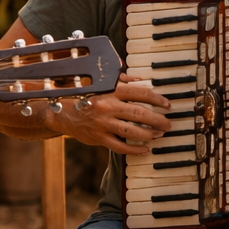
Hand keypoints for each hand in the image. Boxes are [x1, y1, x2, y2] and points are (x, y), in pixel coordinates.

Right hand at [48, 73, 171, 153]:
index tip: (167, 105)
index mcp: (111, 90)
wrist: (61, 111)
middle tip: (168, 124)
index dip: (157, 99)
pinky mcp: (98, 138)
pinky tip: (145, 149)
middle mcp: (108, 106)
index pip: (140, 93)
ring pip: (132, 131)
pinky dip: (134, 149)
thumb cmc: (85, 95)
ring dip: (149, 134)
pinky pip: (120, 146)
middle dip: (158, 120)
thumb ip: (122, 80)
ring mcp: (103, 123)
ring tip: (158, 135)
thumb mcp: (102, 83)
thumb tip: (140, 78)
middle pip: (139, 113)